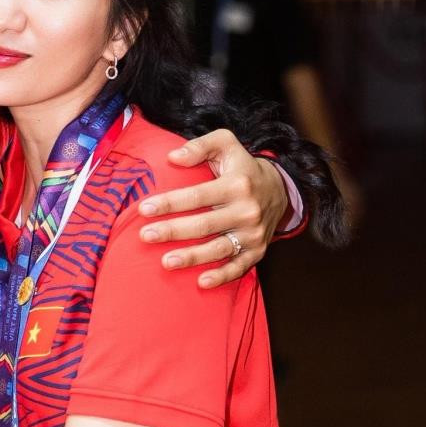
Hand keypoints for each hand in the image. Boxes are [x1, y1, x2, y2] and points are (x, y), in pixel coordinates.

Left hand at [138, 129, 289, 287]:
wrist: (281, 189)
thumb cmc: (242, 167)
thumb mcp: (226, 144)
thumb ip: (199, 146)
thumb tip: (172, 157)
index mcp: (237, 185)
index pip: (198, 196)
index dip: (170, 203)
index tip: (144, 208)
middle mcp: (247, 211)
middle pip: (204, 225)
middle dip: (173, 231)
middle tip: (145, 236)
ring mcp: (253, 234)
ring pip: (219, 249)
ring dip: (192, 257)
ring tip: (165, 261)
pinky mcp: (258, 251)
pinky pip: (240, 267)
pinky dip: (222, 276)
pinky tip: (202, 282)